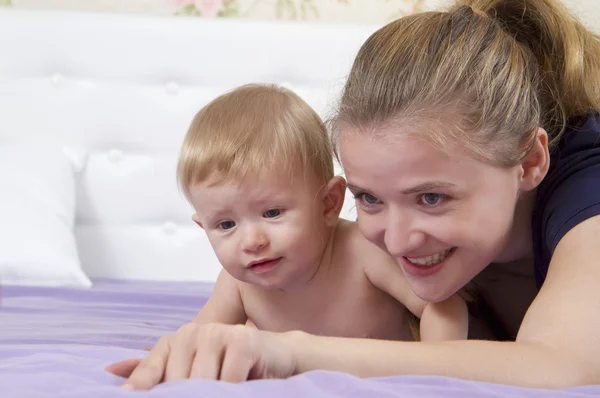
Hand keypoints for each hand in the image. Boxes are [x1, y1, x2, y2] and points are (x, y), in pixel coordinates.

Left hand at [105, 323, 297, 389]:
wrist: (278, 355)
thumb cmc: (235, 366)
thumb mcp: (195, 370)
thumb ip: (157, 370)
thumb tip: (111, 369)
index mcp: (178, 339)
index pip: (151, 370)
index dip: (142, 388)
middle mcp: (195, 332)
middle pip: (177, 383)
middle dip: (188, 395)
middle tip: (204, 392)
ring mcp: (219, 333)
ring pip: (201, 383)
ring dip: (213, 393)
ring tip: (221, 389)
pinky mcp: (242, 341)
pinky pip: (227, 381)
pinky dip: (232, 391)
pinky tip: (240, 387)